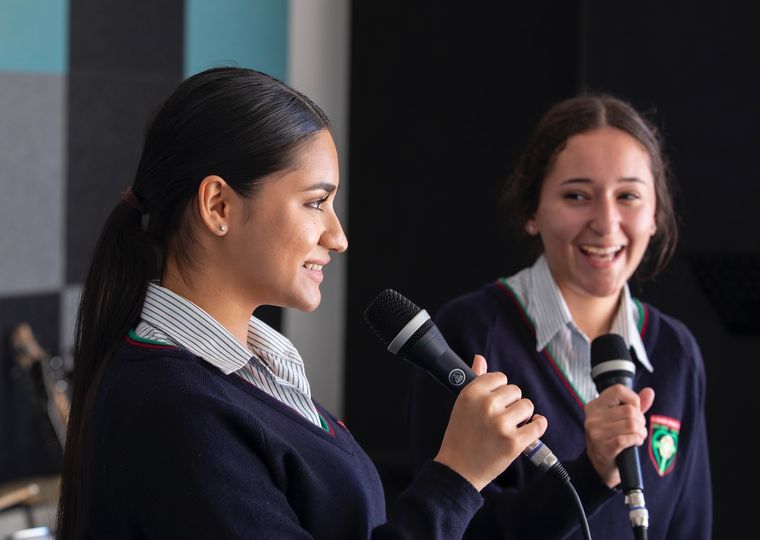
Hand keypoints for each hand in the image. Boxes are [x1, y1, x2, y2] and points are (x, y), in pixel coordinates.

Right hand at [434, 355, 547, 491]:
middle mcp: (486, 405)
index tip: (497, 400)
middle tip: (501, 417)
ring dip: (523, 416)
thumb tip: (480, 358)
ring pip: (527, 406)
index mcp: (472, 393)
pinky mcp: (514, 442)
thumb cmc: (460, 436)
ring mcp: (501, 424)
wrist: (458, 470)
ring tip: (511, 426)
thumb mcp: (462, 405)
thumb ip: (475, 380)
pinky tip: (531, 429)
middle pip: (516, 391)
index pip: (499, 377)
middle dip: (512, 403)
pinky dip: (538, 426)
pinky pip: (539, 425)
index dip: (500, 390)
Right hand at [584, 384, 654, 486]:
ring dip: (641, 432)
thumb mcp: (620, 418)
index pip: (618, 390)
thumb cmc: (611, 437)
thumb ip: (635, 405)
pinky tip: (634, 443)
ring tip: (638, 436)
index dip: (633, 399)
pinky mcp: (604, 447)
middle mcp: (592, 417)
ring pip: (631, 424)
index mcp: (595, 406)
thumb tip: (649, 392)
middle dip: (641, 420)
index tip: (635, 410)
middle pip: (629, 410)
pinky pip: (628, 438)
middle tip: (638, 428)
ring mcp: (596, 433)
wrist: (600, 464)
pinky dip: (636, 440)